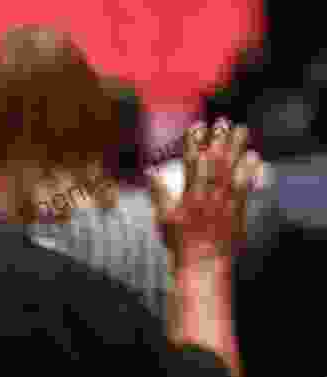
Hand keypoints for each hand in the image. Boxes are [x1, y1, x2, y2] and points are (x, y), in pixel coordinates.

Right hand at [149, 118, 261, 268]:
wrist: (201, 264)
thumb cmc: (179, 242)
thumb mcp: (162, 217)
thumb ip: (158, 192)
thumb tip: (151, 171)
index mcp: (189, 195)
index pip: (191, 162)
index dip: (194, 142)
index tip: (196, 126)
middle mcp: (208, 195)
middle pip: (215, 161)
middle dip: (217, 139)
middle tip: (221, 121)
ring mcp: (225, 202)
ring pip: (232, 169)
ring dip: (236, 148)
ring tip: (240, 129)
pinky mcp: (237, 210)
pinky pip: (245, 186)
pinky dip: (249, 170)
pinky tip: (253, 156)